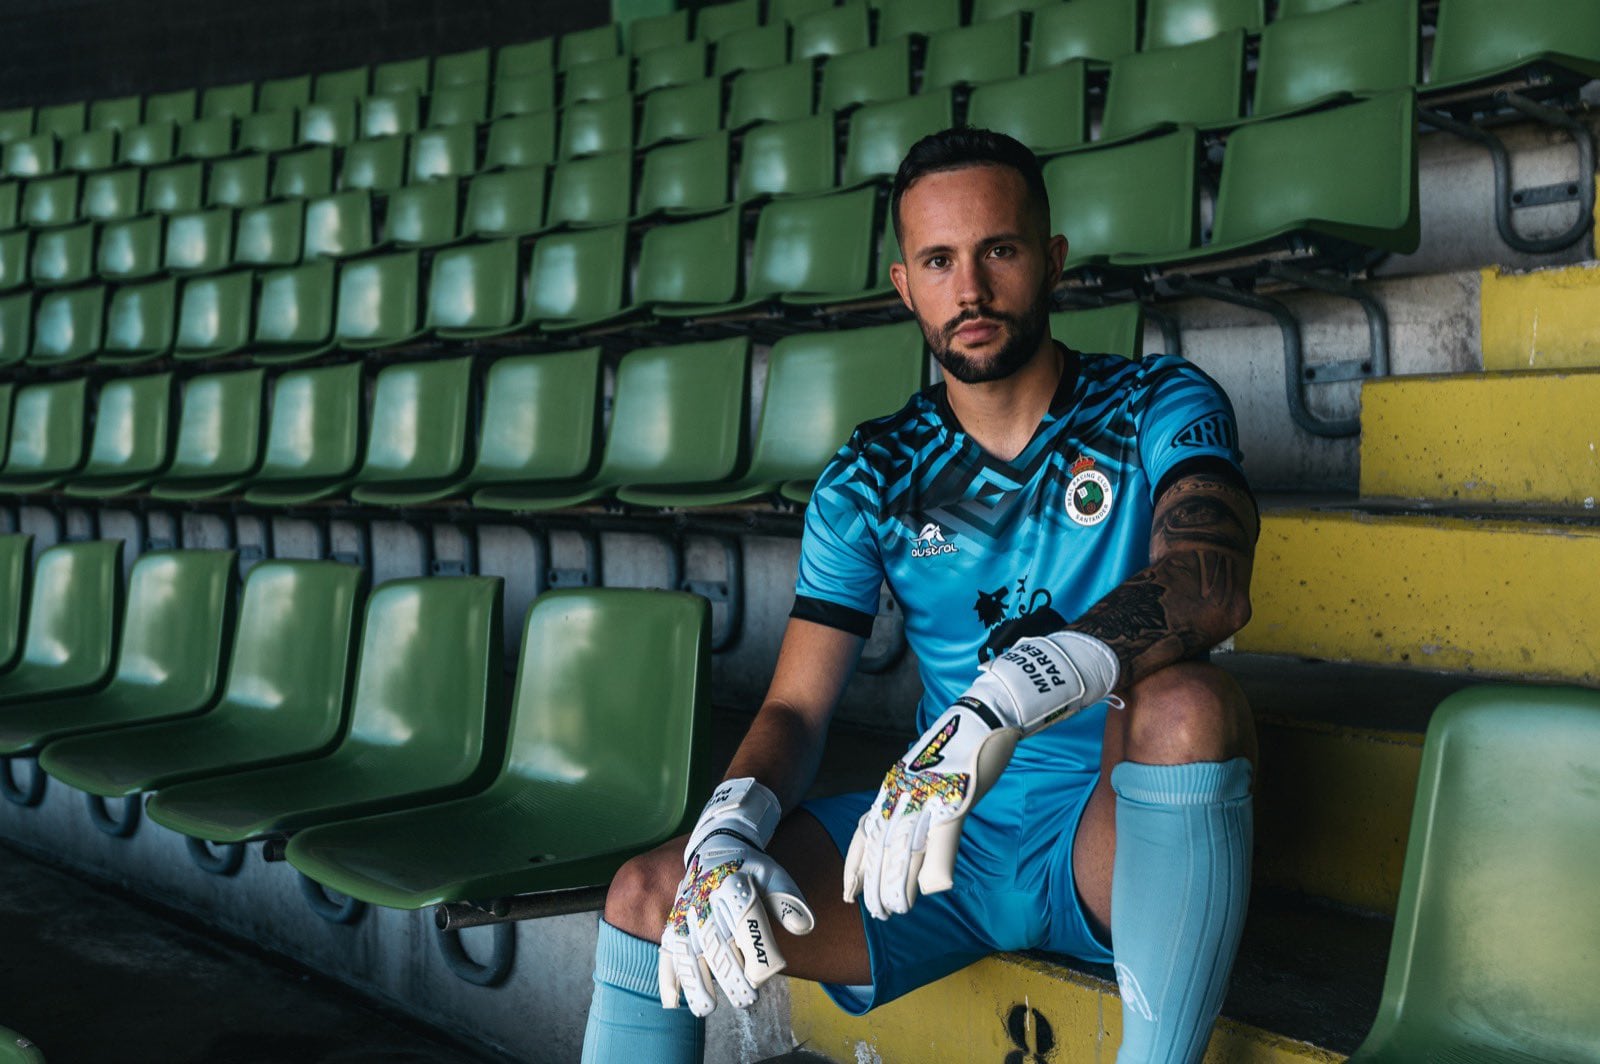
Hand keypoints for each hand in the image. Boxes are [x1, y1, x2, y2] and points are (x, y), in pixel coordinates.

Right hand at [657, 779, 815, 1016]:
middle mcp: (705, 898)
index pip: (744, 918)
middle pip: (716, 941)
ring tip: (705, 1009)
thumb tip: (803, 927)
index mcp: (730, 883)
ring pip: (687, 949)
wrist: (715, 843)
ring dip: (694, 981)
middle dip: (729, 974)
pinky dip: (667, 974)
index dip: (757, 947)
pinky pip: (667, 948)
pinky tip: (672, 1001)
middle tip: (747, 1000)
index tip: (769, 972)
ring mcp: (685, 912)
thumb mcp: (772, 873)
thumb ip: (787, 898)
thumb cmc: (749, 866)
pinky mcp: (674, 921)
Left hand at [843, 631, 1117, 918]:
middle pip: (882, 846)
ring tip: (898, 910)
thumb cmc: (960, 745)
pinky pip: (943, 839)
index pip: (865, 831)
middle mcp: (904, 790)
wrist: (986, 712)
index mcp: (894, 785)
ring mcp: (929, 794)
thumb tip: (914, 836)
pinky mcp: (956, 796)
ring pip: (907, 849)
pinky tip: (936, 890)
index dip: (856, 865)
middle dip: (876, 884)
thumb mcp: (928, 775)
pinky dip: (938, 867)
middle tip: (877, 912)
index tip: (848, 892)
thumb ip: (917, 803)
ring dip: (901, 884)